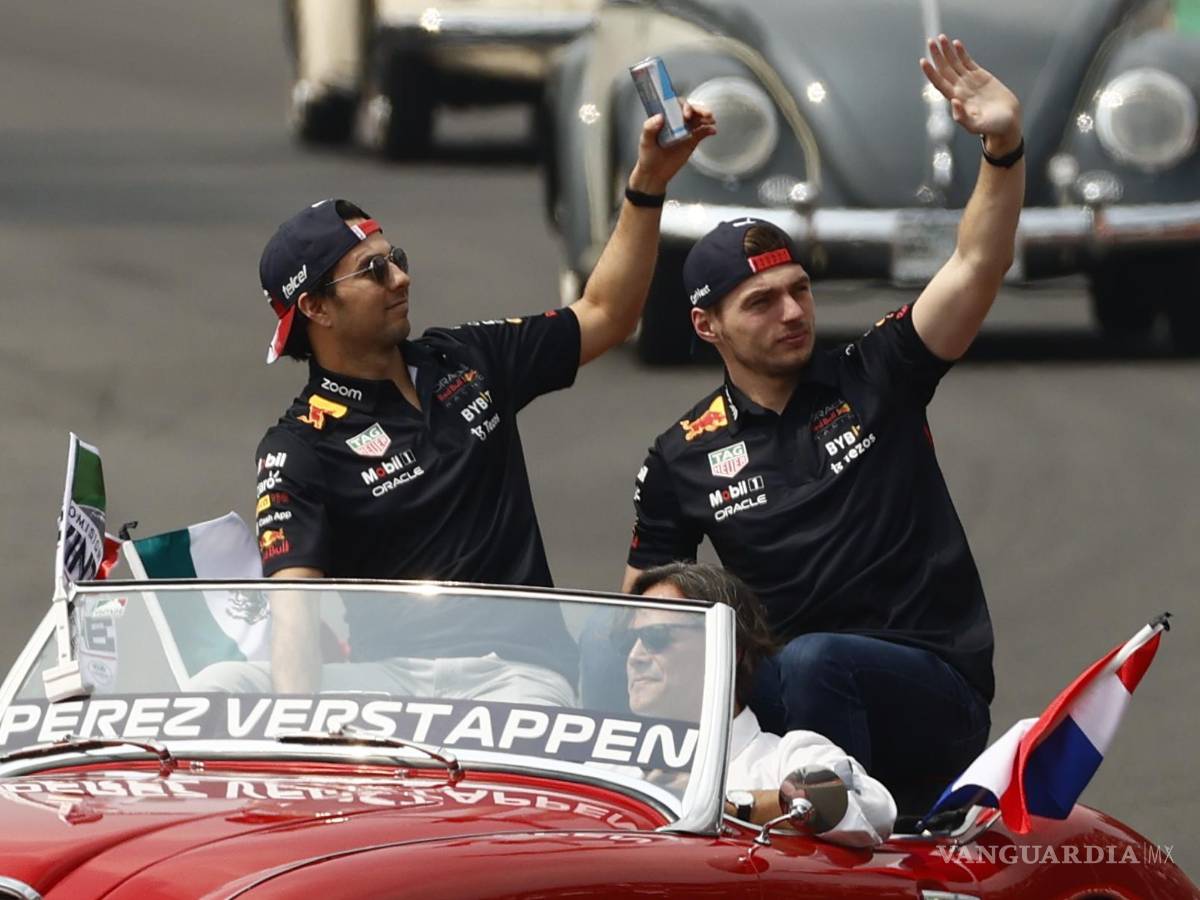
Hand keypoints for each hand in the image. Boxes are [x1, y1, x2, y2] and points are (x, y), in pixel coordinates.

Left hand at [628, 100, 717, 194]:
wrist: (654, 174)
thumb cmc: (647, 156)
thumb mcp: (645, 141)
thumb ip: (649, 128)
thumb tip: (659, 117)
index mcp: (664, 118)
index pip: (675, 105)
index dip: (683, 105)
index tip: (686, 113)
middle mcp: (675, 121)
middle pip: (689, 110)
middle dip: (698, 109)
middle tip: (705, 114)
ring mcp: (685, 130)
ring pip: (697, 119)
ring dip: (705, 117)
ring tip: (711, 120)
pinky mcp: (691, 141)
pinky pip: (702, 132)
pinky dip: (708, 130)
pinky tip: (712, 130)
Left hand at [920, 35, 1021, 154]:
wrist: (1008, 121)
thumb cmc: (992, 126)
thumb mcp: (977, 126)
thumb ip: (963, 117)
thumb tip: (953, 102)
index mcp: (956, 99)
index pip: (940, 83)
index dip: (931, 72)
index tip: (923, 61)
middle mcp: (960, 89)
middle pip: (944, 69)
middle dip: (937, 56)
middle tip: (931, 41)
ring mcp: (969, 81)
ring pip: (955, 63)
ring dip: (947, 51)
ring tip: (941, 38)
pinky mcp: (980, 76)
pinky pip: (968, 62)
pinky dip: (961, 53)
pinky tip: (955, 44)